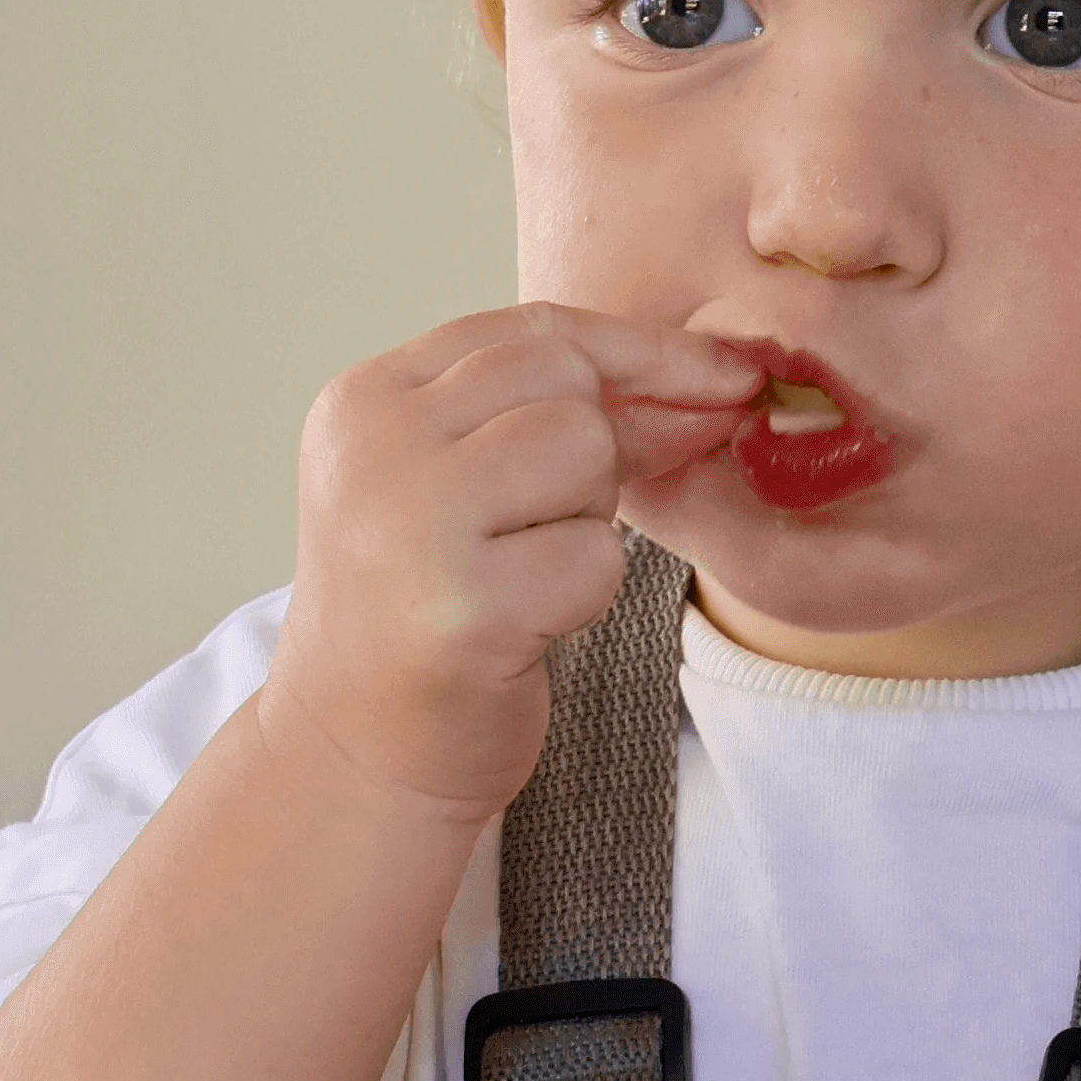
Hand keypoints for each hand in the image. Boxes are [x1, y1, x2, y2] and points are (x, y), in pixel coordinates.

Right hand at [267, 304, 757, 818]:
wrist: (356, 750)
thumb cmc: (429, 610)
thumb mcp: (469, 485)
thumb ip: (565, 418)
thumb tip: (718, 376)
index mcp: (367, 400)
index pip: (532, 330)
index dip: (642, 350)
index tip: (724, 375)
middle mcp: (375, 447)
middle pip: (566, 381)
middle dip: (595, 451)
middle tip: (541, 528)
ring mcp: (410, 524)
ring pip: (583, 450)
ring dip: (587, 518)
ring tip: (523, 569)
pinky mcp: (464, 610)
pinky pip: (596, 557)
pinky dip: (586, 595)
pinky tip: (526, 625)